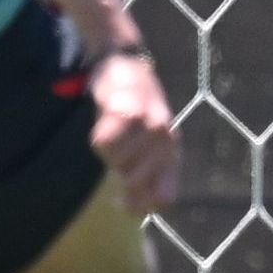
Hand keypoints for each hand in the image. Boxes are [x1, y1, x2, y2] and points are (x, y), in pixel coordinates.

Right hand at [86, 45, 179, 213]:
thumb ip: (145, 175)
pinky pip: (104, 140)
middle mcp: (165, 138)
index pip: (163, 198)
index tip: (120, 201)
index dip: (140, 206)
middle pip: (130, 181)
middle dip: (117, 173)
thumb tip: (133, 210)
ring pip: (116, 162)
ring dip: (107, 153)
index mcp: (172, 151)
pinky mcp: (125, 106)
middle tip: (116, 152)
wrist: (126, 62)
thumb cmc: (135, 111)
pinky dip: (99, 137)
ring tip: (112, 133)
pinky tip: (103, 122)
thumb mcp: (149, 145)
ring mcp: (148, 122)